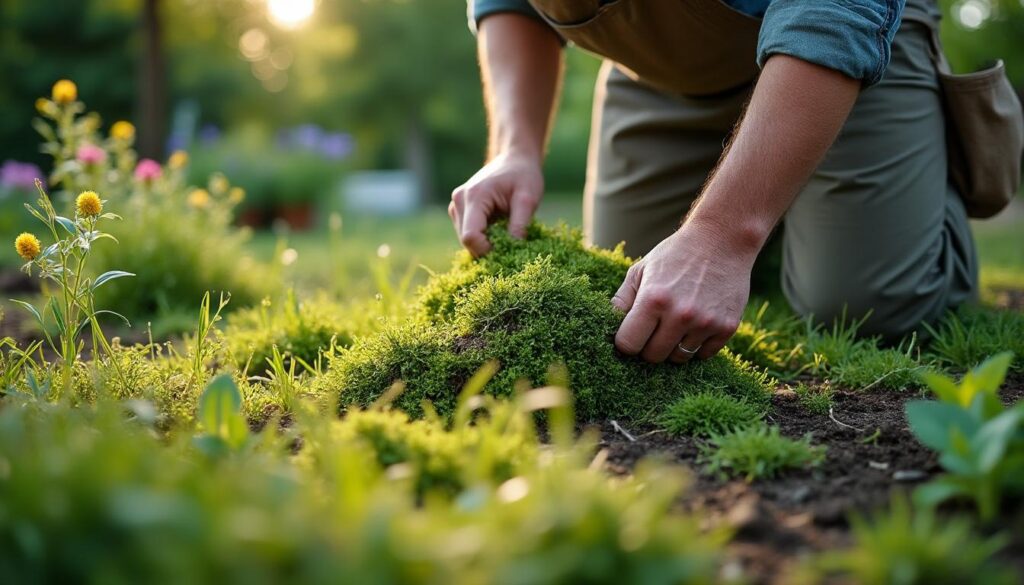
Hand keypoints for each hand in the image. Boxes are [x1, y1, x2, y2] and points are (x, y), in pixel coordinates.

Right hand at [449, 152, 543, 256]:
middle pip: (466, 240)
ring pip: (466, 239)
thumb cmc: (523, 176)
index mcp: (474, 196)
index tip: (508, 248)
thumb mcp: (528, 198)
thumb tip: (514, 248)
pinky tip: (498, 226)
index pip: (470, 237)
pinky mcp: (459, 210)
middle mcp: (459, 201)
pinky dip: (483, 236)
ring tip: (505, 228)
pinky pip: (468, 233)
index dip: (487, 250)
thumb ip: (520, 224)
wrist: (514, 159)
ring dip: (486, 241)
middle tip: (510, 240)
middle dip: (488, 247)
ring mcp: (456, 205)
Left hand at [611, 221, 756, 362]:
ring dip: (673, 347)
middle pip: (653, 356)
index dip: (626, 342)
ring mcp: (705, 323)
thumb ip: (621, 301)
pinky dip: (697, 345)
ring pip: (679, 359)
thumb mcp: (641, 270)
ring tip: (676, 323)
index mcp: (652, 299)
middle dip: (649, 346)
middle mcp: (679, 315)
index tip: (631, 334)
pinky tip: (696, 324)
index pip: (628, 345)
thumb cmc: (675, 254)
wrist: (721, 239)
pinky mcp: (727, 327)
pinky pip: (704, 355)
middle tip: (654, 328)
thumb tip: (608, 328)